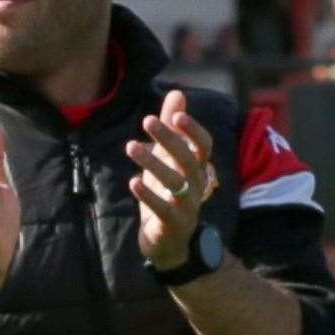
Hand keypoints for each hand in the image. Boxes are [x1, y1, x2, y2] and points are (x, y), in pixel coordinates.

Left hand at [125, 90, 212, 269]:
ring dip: (152, 163)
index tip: (176, 114)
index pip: (204, 145)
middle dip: (169, 139)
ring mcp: (186, 206)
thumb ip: (172, 127)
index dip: (193, 130)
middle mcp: (196, 185)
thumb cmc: (168, 192)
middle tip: (147, 120)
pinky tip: (133, 182)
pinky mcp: (171, 225)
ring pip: (175, 182)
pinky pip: (163, 209)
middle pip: (189, 159)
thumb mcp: (168, 158)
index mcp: (196, 168)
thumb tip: (177, 93)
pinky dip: (148, 195)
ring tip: (130, 146)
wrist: (170, 242)